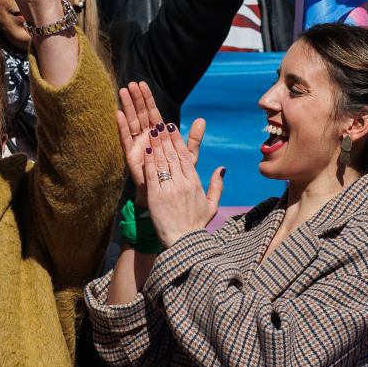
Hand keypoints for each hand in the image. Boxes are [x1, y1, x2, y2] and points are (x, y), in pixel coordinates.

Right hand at [115, 81, 204, 202]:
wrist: (167, 201)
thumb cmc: (178, 179)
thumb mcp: (188, 157)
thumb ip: (194, 139)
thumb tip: (202, 119)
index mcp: (159, 137)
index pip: (152, 113)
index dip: (148, 99)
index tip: (143, 84)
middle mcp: (146, 139)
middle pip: (140, 115)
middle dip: (136, 99)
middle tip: (131, 84)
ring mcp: (137, 147)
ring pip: (132, 123)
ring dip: (127, 108)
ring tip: (122, 92)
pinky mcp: (131, 157)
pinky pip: (126, 140)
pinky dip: (122, 127)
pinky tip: (118, 114)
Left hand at [143, 123, 223, 246]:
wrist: (184, 242)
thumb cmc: (197, 225)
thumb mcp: (212, 205)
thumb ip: (217, 185)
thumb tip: (221, 168)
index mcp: (195, 183)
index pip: (185, 156)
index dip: (177, 140)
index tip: (172, 128)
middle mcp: (182, 183)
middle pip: (172, 155)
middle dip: (165, 137)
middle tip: (159, 124)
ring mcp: (169, 189)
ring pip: (162, 162)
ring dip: (156, 145)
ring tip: (151, 132)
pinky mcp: (156, 197)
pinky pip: (152, 175)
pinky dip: (149, 162)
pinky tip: (146, 151)